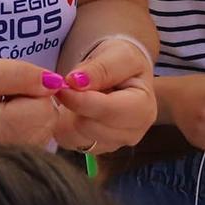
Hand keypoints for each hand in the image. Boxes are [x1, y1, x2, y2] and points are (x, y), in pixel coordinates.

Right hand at [0, 58, 60, 149]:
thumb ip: (18, 75)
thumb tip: (56, 82)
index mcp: (2, 133)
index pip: (46, 106)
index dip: (31, 88)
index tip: (3, 87)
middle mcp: (14, 153)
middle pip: (50, 116)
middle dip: (32, 98)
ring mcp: (17, 159)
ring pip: (47, 124)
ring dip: (29, 109)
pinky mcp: (19, 157)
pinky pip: (40, 132)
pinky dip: (27, 120)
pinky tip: (2, 119)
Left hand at [53, 38, 156, 152]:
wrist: (123, 73)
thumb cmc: (124, 61)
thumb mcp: (119, 54)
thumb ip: (100, 68)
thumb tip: (75, 81)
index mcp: (143, 109)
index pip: (106, 111)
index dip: (79, 99)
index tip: (60, 84)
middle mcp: (131, 134)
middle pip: (88, 127)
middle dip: (73, 105)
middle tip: (70, 85)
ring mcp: (112, 145)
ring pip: (73, 136)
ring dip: (67, 114)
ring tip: (76, 95)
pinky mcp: (93, 149)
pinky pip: (67, 140)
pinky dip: (64, 123)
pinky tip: (73, 108)